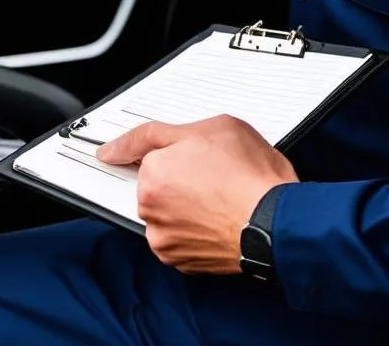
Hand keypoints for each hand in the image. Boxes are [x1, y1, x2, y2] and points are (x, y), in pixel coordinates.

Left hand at [96, 116, 297, 273]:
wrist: (278, 222)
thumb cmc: (252, 176)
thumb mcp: (211, 128)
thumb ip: (164, 133)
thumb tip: (136, 145)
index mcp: (153, 172)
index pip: (137, 150)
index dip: (133, 147)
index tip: (111, 153)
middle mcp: (151, 207)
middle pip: (153, 182)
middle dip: (173, 176)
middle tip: (207, 172)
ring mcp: (165, 237)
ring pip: (164, 211)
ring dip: (180, 205)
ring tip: (216, 198)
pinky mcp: (180, 260)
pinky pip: (176, 236)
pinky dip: (189, 229)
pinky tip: (214, 218)